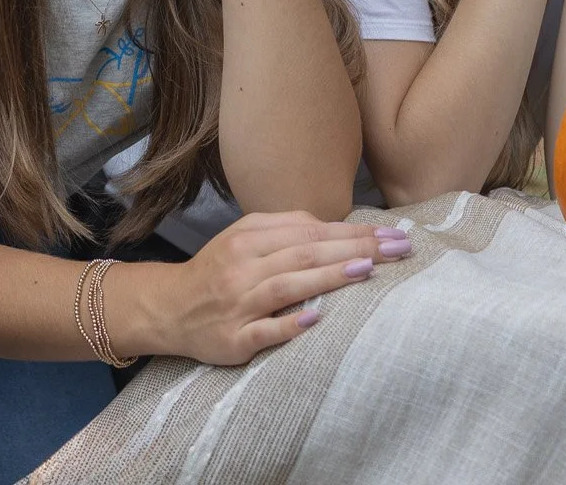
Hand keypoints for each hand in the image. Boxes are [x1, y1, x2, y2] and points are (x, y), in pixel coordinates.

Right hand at [126, 212, 407, 365]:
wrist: (168, 308)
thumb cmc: (217, 271)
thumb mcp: (243, 238)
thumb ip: (284, 229)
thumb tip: (334, 227)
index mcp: (249, 239)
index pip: (309, 231)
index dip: (352, 231)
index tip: (391, 233)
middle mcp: (243, 267)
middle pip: (304, 253)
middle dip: (354, 249)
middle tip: (397, 248)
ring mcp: (238, 304)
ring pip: (287, 286)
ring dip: (328, 277)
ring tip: (367, 270)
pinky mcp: (233, 338)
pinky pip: (265, 331)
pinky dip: (290, 324)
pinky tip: (317, 319)